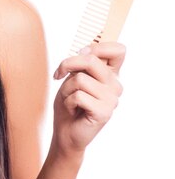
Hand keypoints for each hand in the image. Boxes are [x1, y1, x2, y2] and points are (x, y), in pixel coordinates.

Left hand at [51, 41, 125, 155]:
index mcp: (110, 74)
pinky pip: (78, 96)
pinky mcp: (105, 112)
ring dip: (66, 89)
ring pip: (80, 79)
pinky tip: (74, 110)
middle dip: (68, 65)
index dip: (97, 47)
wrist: (65, 131)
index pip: (118, 50)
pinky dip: (68, 102)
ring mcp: (112, 99)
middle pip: (91, 60)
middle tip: (59, 75)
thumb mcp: (73, 77)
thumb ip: (83, 63)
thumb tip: (86, 51)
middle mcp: (115, 85)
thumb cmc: (69, 103)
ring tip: (70, 100)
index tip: (81, 54)